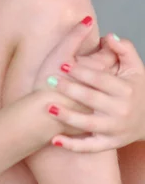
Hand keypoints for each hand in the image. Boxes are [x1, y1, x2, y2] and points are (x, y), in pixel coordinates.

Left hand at [47, 33, 144, 151]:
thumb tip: (109, 36)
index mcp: (125, 90)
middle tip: (50, 80)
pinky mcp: (109, 143)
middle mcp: (120, 111)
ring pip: (88, 125)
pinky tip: (54, 140)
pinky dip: (73, 146)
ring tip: (48, 107)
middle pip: (92, 100)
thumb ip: (124, 49)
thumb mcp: (136, 67)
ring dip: (67, 117)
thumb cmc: (137, 90)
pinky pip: (89, 147)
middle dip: (70, 89)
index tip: (64, 64)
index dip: (82, 72)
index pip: (101, 80)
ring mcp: (114, 129)